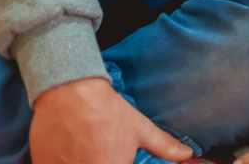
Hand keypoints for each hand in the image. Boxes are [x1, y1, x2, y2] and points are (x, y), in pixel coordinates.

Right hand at [29, 77, 191, 163]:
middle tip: (95, 148)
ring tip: (83, 147)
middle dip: (97, 160)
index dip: (116, 163)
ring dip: (80, 161)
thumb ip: (163, 146)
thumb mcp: (139, 127)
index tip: (111, 155)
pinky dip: (61, 161)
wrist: (70, 91)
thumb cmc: (106, 110)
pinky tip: (67, 150)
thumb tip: (187, 156)